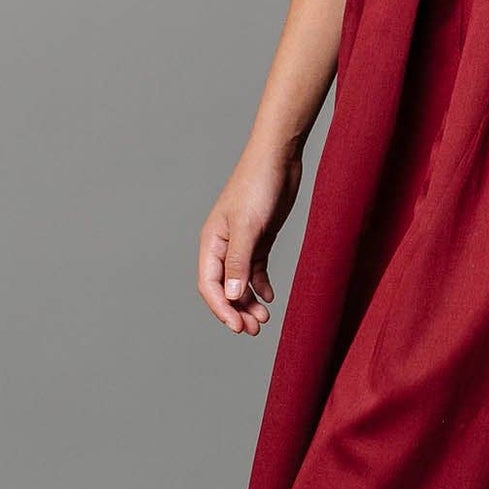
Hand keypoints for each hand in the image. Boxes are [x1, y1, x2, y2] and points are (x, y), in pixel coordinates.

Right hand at [197, 141, 300, 334]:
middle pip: (224, 288)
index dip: (221, 309)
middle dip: (236, 310)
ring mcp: (242, 243)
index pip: (209, 285)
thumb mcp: (248, 227)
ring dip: (248, 302)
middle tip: (254, 329)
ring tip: (263, 319)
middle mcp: (223, 245)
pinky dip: (260, 285)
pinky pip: (255, 270)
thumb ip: (238, 262)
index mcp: (211, 242)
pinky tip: (269, 296)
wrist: (278, 159)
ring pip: (240, 282)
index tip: (237, 326)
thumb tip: (230, 296)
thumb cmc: (257, 186)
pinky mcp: (260, 238)